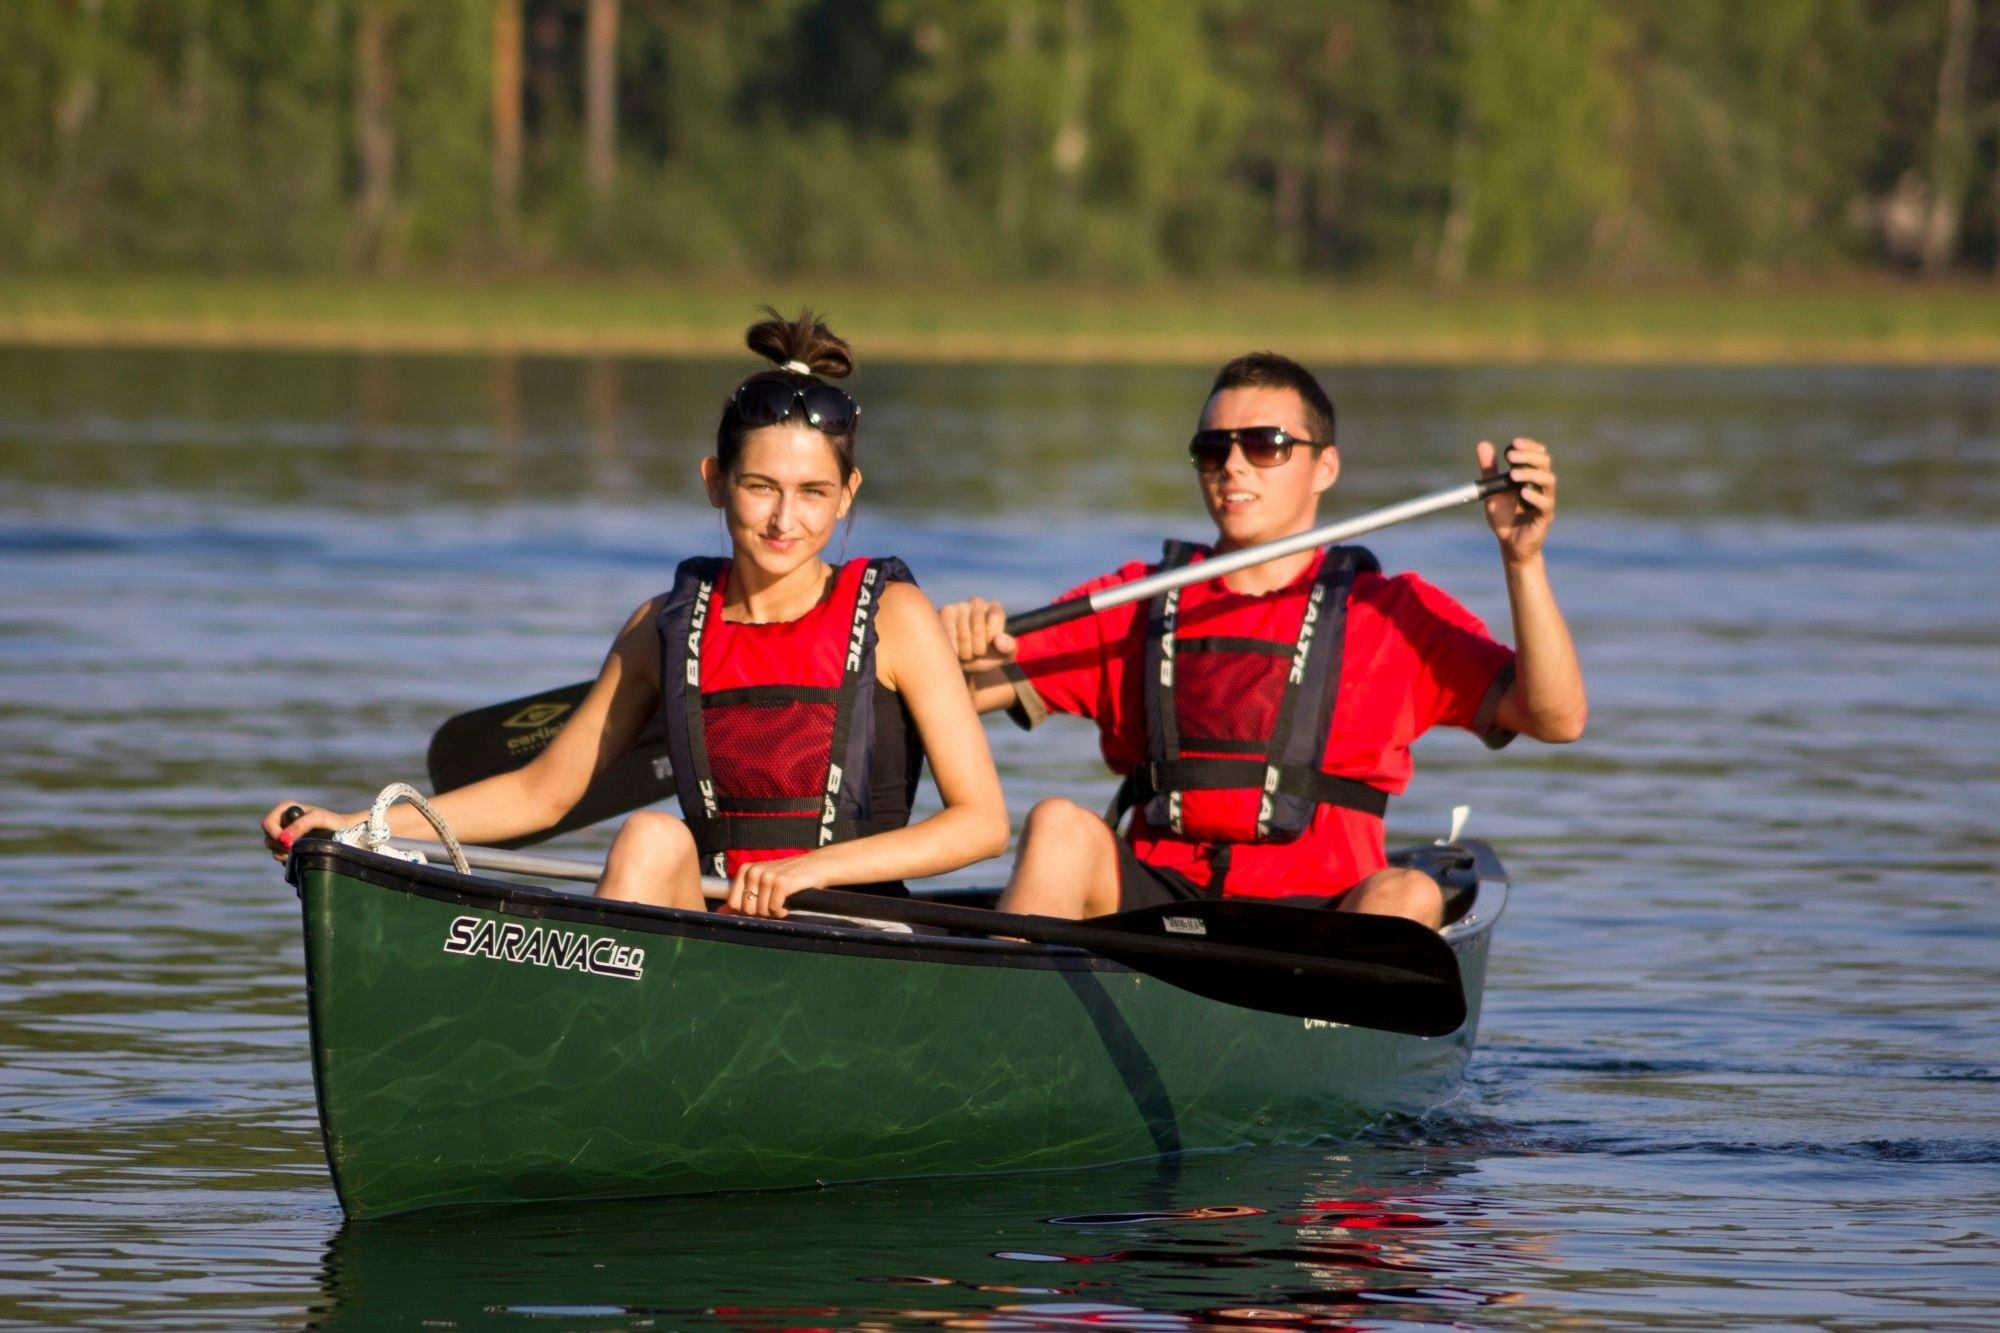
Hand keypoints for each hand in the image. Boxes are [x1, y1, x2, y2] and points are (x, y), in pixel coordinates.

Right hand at [259, 800, 352, 861]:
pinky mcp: (288, 846)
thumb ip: (301, 825)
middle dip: (280, 846)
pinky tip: (301, 855)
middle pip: (268, 838)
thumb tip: (284, 839)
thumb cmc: (331, 821)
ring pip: (273, 849)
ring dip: (284, 854)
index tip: (288, 843)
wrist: (343, 832)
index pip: (267, 823)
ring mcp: (284, 835)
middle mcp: (282, 821)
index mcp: (285, 809)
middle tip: (296, 849)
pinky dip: (288, 858)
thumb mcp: (318, 818)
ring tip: (302, 851)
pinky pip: (280, 855)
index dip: (274, 835)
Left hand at [724, 853, 839, 918]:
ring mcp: (767, 875)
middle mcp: (754, 871)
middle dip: (761, 913)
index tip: (760, 907)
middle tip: (772, 906)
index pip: (734, 903)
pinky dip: (781, 912)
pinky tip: (787, 905)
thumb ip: (741, 897)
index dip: (747, 911)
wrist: (815, 866)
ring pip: (761, 911)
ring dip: (773, 913)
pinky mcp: (782, 882)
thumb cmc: (786, 878)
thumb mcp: (761, 884)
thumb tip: (719, 914)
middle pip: (747, 909)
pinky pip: (774, 908)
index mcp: (745, 870)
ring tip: (781, 905)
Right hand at [938, 597, 1017, 675]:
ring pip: (962, 635)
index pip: (994, 620)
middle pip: (977, 629)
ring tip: (966, 653)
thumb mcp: (1003, 655)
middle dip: (978, 649)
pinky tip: (955, 651)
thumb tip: (999, 641)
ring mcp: (959, 606)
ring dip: (965, 652)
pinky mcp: (945, 613)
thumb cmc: (986, 655)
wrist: (965, 663)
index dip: (991, 640)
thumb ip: (1009, 647)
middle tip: (977, 653)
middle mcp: (977, 603)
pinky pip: (948, 636)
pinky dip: (954, 650)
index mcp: (995, 609)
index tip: (990, 646)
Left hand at [1478, 437, 1556, 564]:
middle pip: (1544, 462)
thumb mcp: (1492, 490)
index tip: (1513, 443)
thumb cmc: (1504, 516)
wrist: (1509, 544)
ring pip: (1549, 480)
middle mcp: (1541, 485)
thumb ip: (1489, 469)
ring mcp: (1545, 500)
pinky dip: (1535, 497)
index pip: (1537, 454)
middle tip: (1510, 456)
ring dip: (1531, 474)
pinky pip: (1546, 504)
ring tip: (1513, 475)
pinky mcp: (1545, 517)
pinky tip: (1523, 494)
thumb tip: (1483, 444)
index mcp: (1531, 476)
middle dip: (1528, 456)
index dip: (1528, 446)